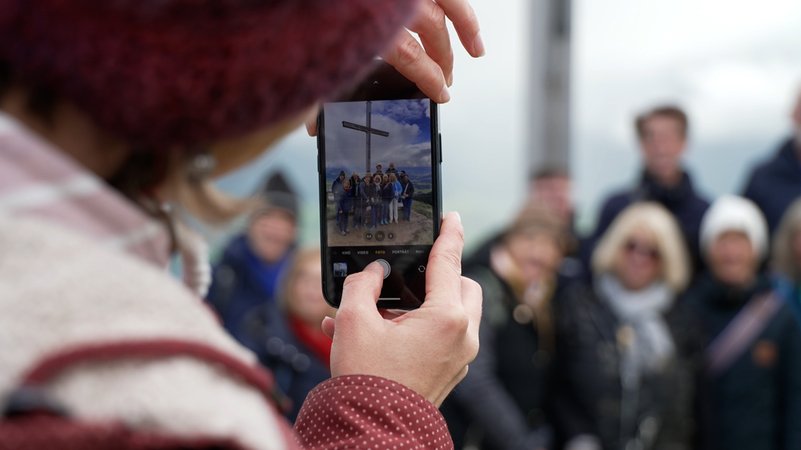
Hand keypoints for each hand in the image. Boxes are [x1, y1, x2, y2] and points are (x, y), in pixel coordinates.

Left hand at [306, 0, 482, 135]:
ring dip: (460, 28)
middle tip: (443, 81)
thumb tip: (312, 124)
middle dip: (440, 60)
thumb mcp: (306, 50)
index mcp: (366, 20)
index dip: (429, 77)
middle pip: (427, 29)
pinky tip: (466, 20)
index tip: (440, 93)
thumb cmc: (298, 8)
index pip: (409, 53)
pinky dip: (458, 5)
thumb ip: (314, 84)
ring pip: (440, 3)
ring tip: (472, 50)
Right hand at [322, 212, 481, 405]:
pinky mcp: (451, 372)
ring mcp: (460, 357)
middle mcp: (462, 336)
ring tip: (382, 310)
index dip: (449, 233)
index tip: (452, 216)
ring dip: (427, 303)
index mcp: (446, 317)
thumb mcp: (353, 321)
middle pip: (462, 287)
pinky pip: (442, 338)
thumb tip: (373, 272)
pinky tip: (380, 332)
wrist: (373, 431)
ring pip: (455, 312)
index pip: (449, 261)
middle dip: (441, 275)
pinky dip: (420, 328)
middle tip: (411, 276)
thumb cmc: (366, 380)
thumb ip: (362, 284)